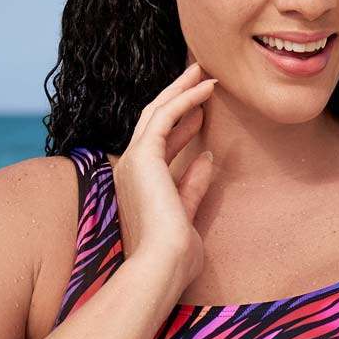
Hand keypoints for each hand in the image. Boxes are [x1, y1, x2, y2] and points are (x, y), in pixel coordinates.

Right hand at [109, 60, 218, 289]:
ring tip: (203, 72)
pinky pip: (165, 116)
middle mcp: (130, 169)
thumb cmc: (175, 256)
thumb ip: (193, 185)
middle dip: (176, 96)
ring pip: (156, 111)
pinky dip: (185, 98)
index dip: (181, 127)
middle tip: (198, 76)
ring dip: (181, 89)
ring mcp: (133, 160)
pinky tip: (206, 88)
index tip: (202, 113)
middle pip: (152, 121)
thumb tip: (208, 157)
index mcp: (138, 186)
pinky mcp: (143, 155)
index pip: (158, 146)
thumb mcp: (188, 214)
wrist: (162, 266)